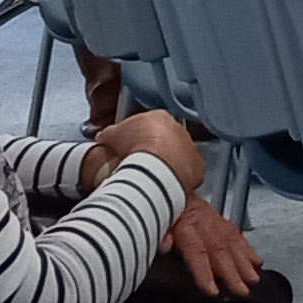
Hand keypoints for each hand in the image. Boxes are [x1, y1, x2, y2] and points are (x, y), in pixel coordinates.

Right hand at [91, 109, 214, 200]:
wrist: (154, 167)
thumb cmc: (132, 146)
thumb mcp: (113, 135)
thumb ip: (110, 134)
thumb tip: (104, 137)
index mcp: (160, 117)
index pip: (150, 124)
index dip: (139, 137)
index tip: (132, 149)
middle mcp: (180, 129)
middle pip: (167, 139)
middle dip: (157, 149)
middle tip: (143, 164)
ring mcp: (191, 147)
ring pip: (179, 155)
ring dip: (169, 164)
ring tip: (154, 177)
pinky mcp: (198, 167)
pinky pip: (188, 172)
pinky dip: (179, 178)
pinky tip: (167, 185)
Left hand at [164, 199, 263, 295]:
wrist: (172, 178)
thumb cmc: (163, 204)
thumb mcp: (155, 216)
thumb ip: (161, 232)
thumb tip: (164, 246)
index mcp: (184, 225)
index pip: (196, 250)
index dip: (205, 271)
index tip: (213, 290)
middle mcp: (203, 223)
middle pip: (220, 249)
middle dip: (233, 272)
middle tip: (243, 290)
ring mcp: (214, 220)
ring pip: (232, 242)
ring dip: (245, 262)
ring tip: (254, 278)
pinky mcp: (220, 218)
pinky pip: (237, 233)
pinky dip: (248, 247)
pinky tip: (255, 260)